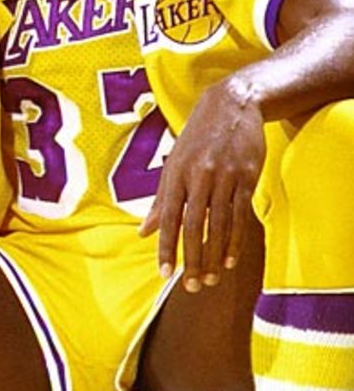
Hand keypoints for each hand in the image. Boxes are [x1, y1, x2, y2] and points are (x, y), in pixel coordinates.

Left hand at [140, 77, 264, 292]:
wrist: (232, 104)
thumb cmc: (197, 138)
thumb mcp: (173, 163)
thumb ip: (159, 200)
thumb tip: (143, 233)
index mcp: (174, 174)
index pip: (167, 218)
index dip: (166, 247)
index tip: (164, 273)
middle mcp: (197, 177)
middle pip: (193, 225)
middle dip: (191, 258)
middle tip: (191, 286)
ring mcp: (223, 176)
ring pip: (218, 224)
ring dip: (213, 255)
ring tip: (210, 279)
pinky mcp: (246, 176)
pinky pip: (240, 214)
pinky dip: (235, 239)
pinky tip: (229, 259)